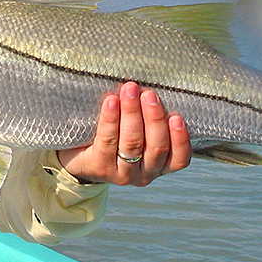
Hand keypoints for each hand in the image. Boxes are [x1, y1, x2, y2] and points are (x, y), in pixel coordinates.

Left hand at [57, 82, 190, 185]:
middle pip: (156, 147)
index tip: (176, 117)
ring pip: (132, 143)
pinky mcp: (101, 167)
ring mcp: (123, 173)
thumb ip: (149, 119)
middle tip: (149, 94)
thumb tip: (153, 87)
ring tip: (130, 91)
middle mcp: (145, 173)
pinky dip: (111, 119)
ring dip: (132, 114)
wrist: (81, 157)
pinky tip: (111, 101)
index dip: (180, 139)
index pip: (179, 159)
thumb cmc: (116, 138)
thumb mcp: (139, 133)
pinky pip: (107, 140)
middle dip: (154, 118)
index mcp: (160, 165)